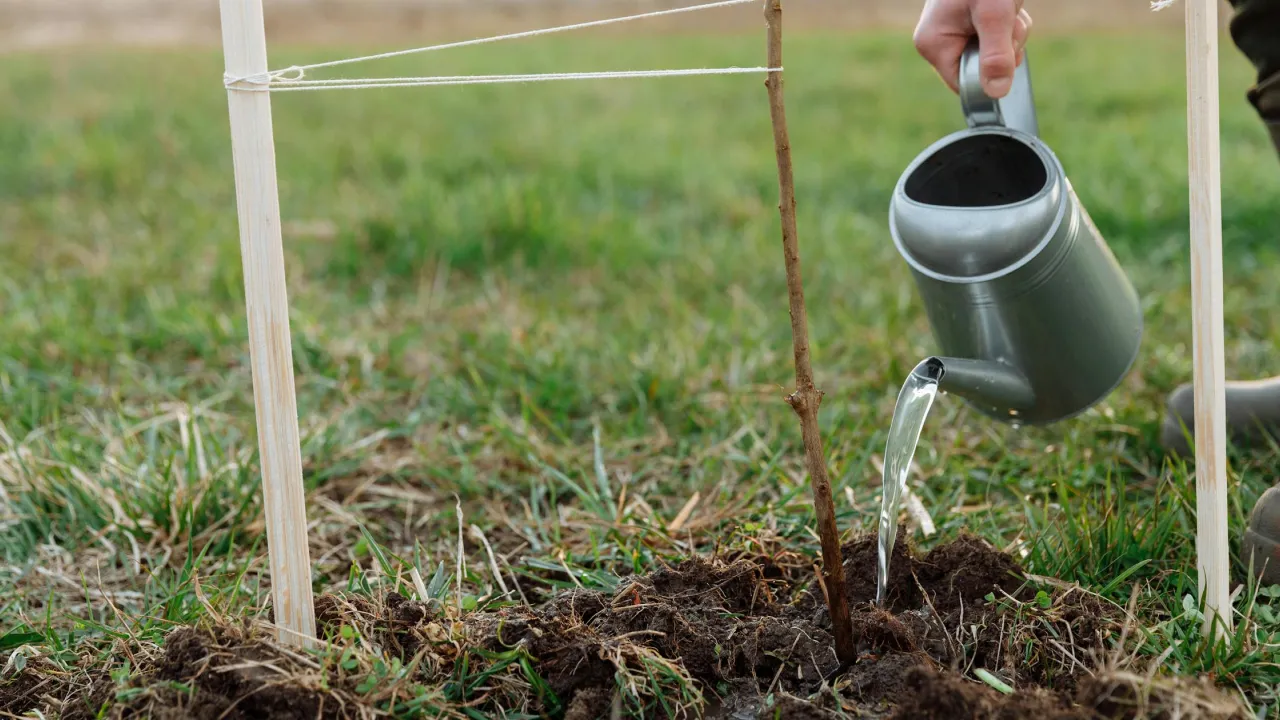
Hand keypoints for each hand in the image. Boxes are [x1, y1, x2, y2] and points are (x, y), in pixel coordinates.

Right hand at [913, 0, 1032, 98]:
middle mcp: (937, 41)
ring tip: (1008, 9)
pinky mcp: (968, 25)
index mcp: (932, 43)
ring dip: (1010, 37)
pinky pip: (994, 40)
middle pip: (979, 69)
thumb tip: (996, 92)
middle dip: (1003, 50)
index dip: (989, 73)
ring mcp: (952, 33)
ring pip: (991, 55)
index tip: (1005, 48)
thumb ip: (995, 54)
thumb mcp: (996, 14)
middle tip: (1008, 21)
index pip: (963, 85)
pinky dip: (1009, 28)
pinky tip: (1008, 9)